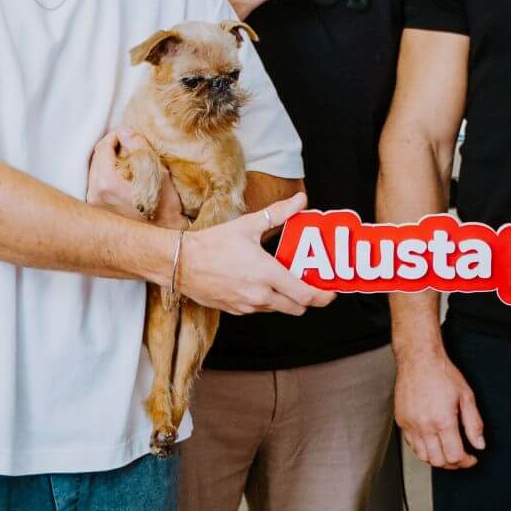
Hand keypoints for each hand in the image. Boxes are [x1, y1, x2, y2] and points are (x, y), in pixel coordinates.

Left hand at [88, 128, 180, 225]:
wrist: (163, 238)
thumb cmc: (165, 208)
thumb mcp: (158, 173)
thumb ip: (139, 148)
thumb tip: (124, 131)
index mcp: (107, 183)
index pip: (102, 148)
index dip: (114, 136)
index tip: (127, 133)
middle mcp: (95, 194)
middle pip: (95, 159)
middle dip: (110, 147)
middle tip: (126, 143)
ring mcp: (93, 204)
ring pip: (94, 171)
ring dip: (107, 161)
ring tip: (125, 159)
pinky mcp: (97, 211)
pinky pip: (96, 184)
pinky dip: (106, 174)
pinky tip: (121, 176)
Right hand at [176, 194, 334, 314]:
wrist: (180, 263)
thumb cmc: (212, 244)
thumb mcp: (248, 225)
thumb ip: (278, 214)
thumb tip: (301, 200)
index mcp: (267, 275)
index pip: (305, 296)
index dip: (322, 297)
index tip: (330, 293)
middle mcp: (260, 295)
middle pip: (296, 308)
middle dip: (306, 299)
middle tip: (309, 284)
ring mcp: (247, 306)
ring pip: (277, 309)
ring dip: (285, 299)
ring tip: (282, 279)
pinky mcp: (235, 310)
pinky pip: (259, 309)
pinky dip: (265, 300)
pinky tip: (258, 282)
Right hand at [394, 347, 485, 469]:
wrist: (419, 360)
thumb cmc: (442, 374)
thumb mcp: (466, 396)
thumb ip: (474, 424)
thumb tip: (479, 444)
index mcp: (443, 421)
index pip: (454, 456)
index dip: (466, 461)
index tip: (471, 458)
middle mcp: (425, 426)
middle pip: (438, 461)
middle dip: (453, 464)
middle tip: (461, 457)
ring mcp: (411, 425)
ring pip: (423, 457)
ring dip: (438, 459)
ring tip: (448, 451)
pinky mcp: (402, 422)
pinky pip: (412, 446)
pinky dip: (424, 450)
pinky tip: (433, 443)